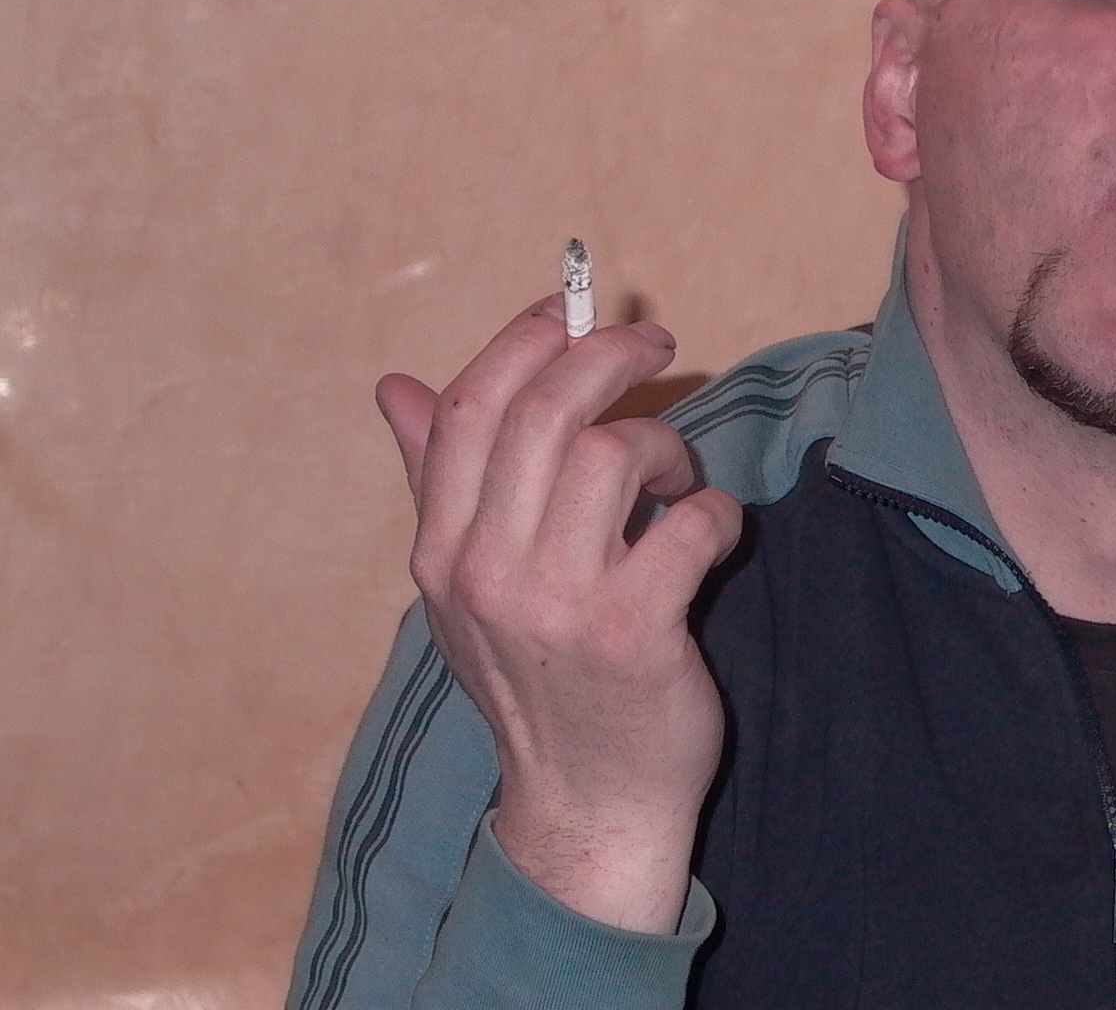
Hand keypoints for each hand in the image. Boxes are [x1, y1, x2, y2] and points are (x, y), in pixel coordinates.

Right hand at [376, 296, 742, 932]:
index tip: (571, 313)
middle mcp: (486, 573)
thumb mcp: (466, 586)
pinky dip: (715, 516)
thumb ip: (439, 481)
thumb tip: (396, 387)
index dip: (527, 339)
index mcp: (442, 551)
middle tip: (653, 348)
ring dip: (666, 450)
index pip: (473, 408)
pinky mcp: (632, 633)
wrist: (586, 805)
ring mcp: (557, 605)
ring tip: (677, 484)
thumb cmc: (537, 679)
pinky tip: (710, 538)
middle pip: (544, 413)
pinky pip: (688, 525)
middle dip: (606, 358)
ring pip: (614, 455)